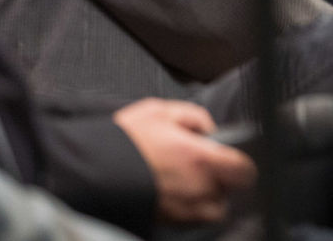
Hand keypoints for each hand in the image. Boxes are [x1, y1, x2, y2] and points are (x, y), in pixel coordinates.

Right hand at [113, 99, 255, 223]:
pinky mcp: (166, 222)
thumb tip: (209, 130)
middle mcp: (196, 188)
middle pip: (230, 193)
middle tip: (207, 169)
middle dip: (224, 181)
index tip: (235, 159)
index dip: (244, 165)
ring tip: (191, 184)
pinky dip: (191, 210)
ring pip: (212, 210)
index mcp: (200, 158)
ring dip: (209, 199)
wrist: (87, 171)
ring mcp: (182, 209)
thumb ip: (193, 117)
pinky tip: (176, 194)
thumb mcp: (159, 111)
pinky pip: (191, 220)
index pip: (245, 171)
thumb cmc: (123, 139)